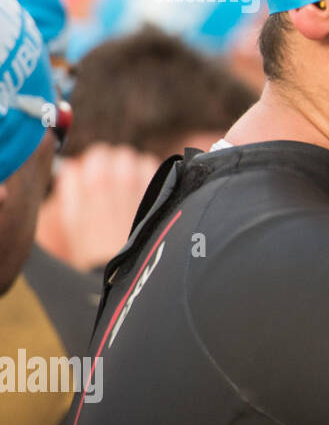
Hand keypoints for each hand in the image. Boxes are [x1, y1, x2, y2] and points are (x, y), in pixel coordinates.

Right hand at [52, 144, 161, 272]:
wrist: (124, 271)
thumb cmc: (93, 250)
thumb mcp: (72, 219)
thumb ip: (70, 188)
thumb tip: (70, 167)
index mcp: (94, 181)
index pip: (99, 152)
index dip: (97, 164)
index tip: (97, 175)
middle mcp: (120, 177)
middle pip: (120, 154)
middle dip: (117, 165)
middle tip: (114, 183)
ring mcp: (144, 184)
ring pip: (141, 160)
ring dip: (136, 170)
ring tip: (131, 188)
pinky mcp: (162, 193)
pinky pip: (160, 173)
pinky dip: (153, 178)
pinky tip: (147, 193)